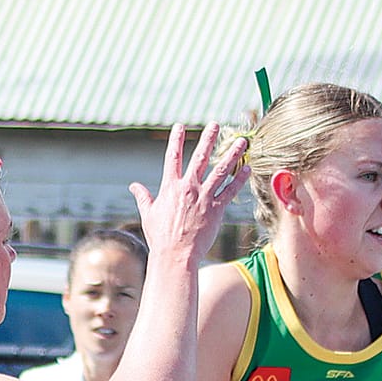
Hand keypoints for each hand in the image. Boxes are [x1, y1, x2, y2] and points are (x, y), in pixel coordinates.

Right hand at [129, 123, 248, 264]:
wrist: (176, 256)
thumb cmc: (160, 238)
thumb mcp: (148, 214)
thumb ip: (143, 197)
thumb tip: (134, 186)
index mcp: (170, 186)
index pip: (172, 156)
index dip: (176, 139)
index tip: (180, 126)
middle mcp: (188, 188)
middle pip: (200, 157)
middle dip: (208, 138)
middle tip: (215, 124)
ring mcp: (204, 198)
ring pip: (221, 170)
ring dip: (232, 154)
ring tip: (242, 142)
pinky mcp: (216, 210)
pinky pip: (231, 191)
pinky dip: (240, 179)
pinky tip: (247, 168)